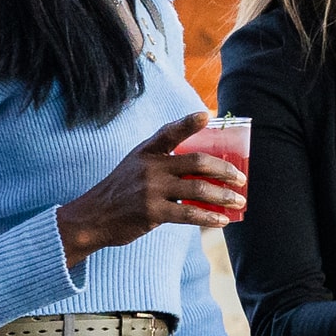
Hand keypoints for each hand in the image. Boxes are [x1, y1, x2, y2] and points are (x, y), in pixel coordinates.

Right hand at [55, 112, 243, 266]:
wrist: (94, 216)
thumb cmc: (123, 190)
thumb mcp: (137, 165)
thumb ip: (164, 162)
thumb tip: (205, 168)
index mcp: (147, 151)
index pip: (169, 131)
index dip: (188, 122)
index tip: (206, 115)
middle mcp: (150, 166)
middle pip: (197, 162)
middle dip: (225, 170)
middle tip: (241, 178)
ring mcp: (151, 189)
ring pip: (198, 189)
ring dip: (224, 196)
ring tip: (239, 201)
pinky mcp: (152, 212)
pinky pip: (189, 213)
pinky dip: (209, 217)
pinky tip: (223, 220)